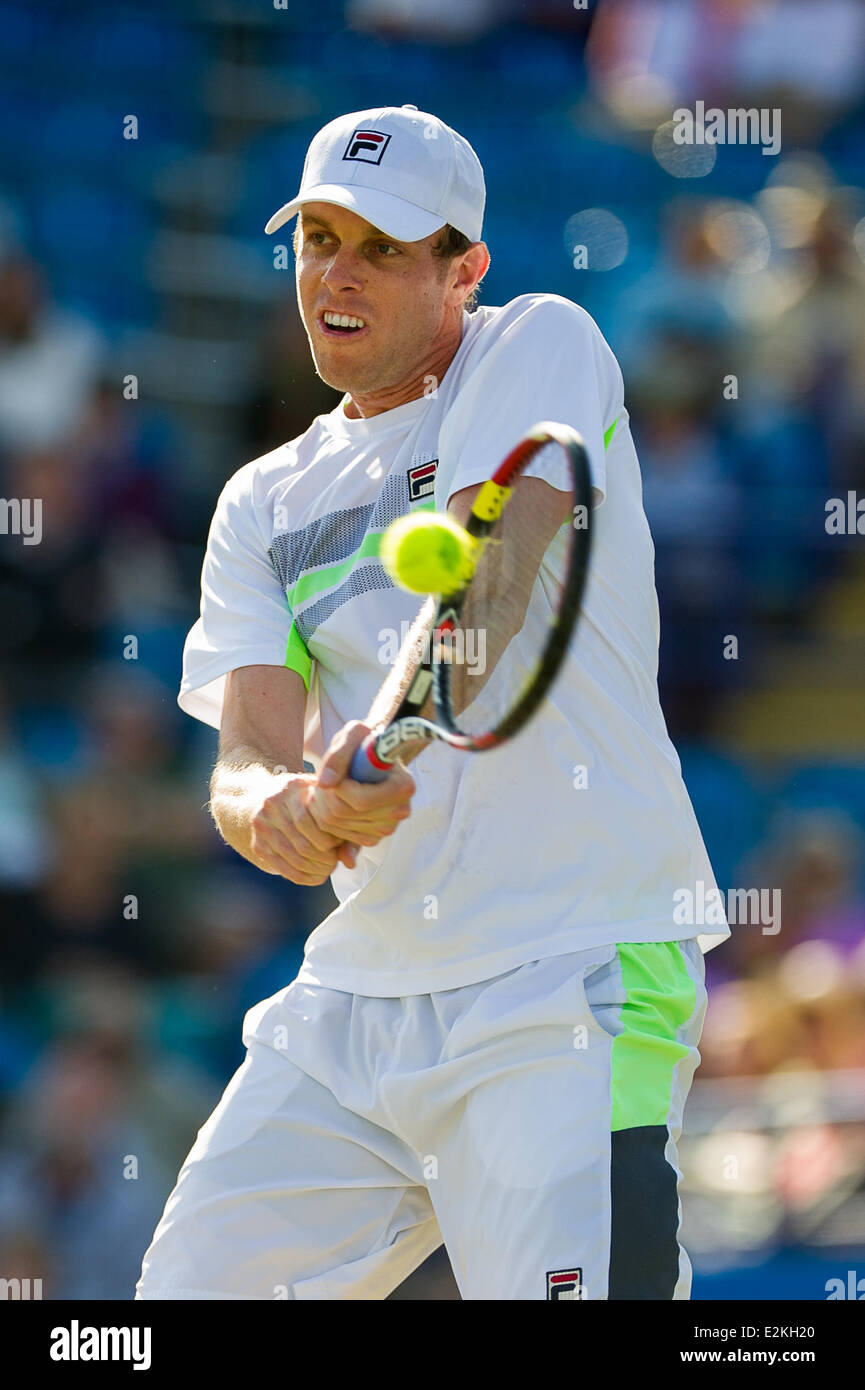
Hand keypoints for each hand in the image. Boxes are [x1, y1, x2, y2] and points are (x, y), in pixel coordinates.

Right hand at [248, 771, 353, 885]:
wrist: (261, 801)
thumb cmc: (304, 804)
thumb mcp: (323, 805)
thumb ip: (343, 829)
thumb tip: (350, 862)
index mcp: (294, 786)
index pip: (318, 819)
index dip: (334, 837)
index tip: (341, 842)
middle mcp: (274, 803)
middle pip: (306, 841)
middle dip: (326, 857)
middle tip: (336, 861)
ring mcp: (262, 824)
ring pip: (296, 857)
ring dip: (317, 869)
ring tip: (328, 869)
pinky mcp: (257, 845)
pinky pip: (285, 868)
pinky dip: (305, 877)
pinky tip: (317, 875)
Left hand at [306, 721, 414, 856]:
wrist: (375, 758)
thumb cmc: (366, 743)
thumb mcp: (353, 735)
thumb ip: (338, 755)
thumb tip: (325, 783)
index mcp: (402, 787)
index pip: (360, 800)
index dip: (338, 787)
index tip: (336, 772)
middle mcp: (399, 812)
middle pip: (342, 814)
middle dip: (325, 795)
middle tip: (327, 779)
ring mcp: (386, 828)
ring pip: (334, 826)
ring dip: (322, 806)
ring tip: (330, 788)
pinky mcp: (372, 838)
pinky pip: (336, 836)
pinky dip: (326, 819)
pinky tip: (333, 802)